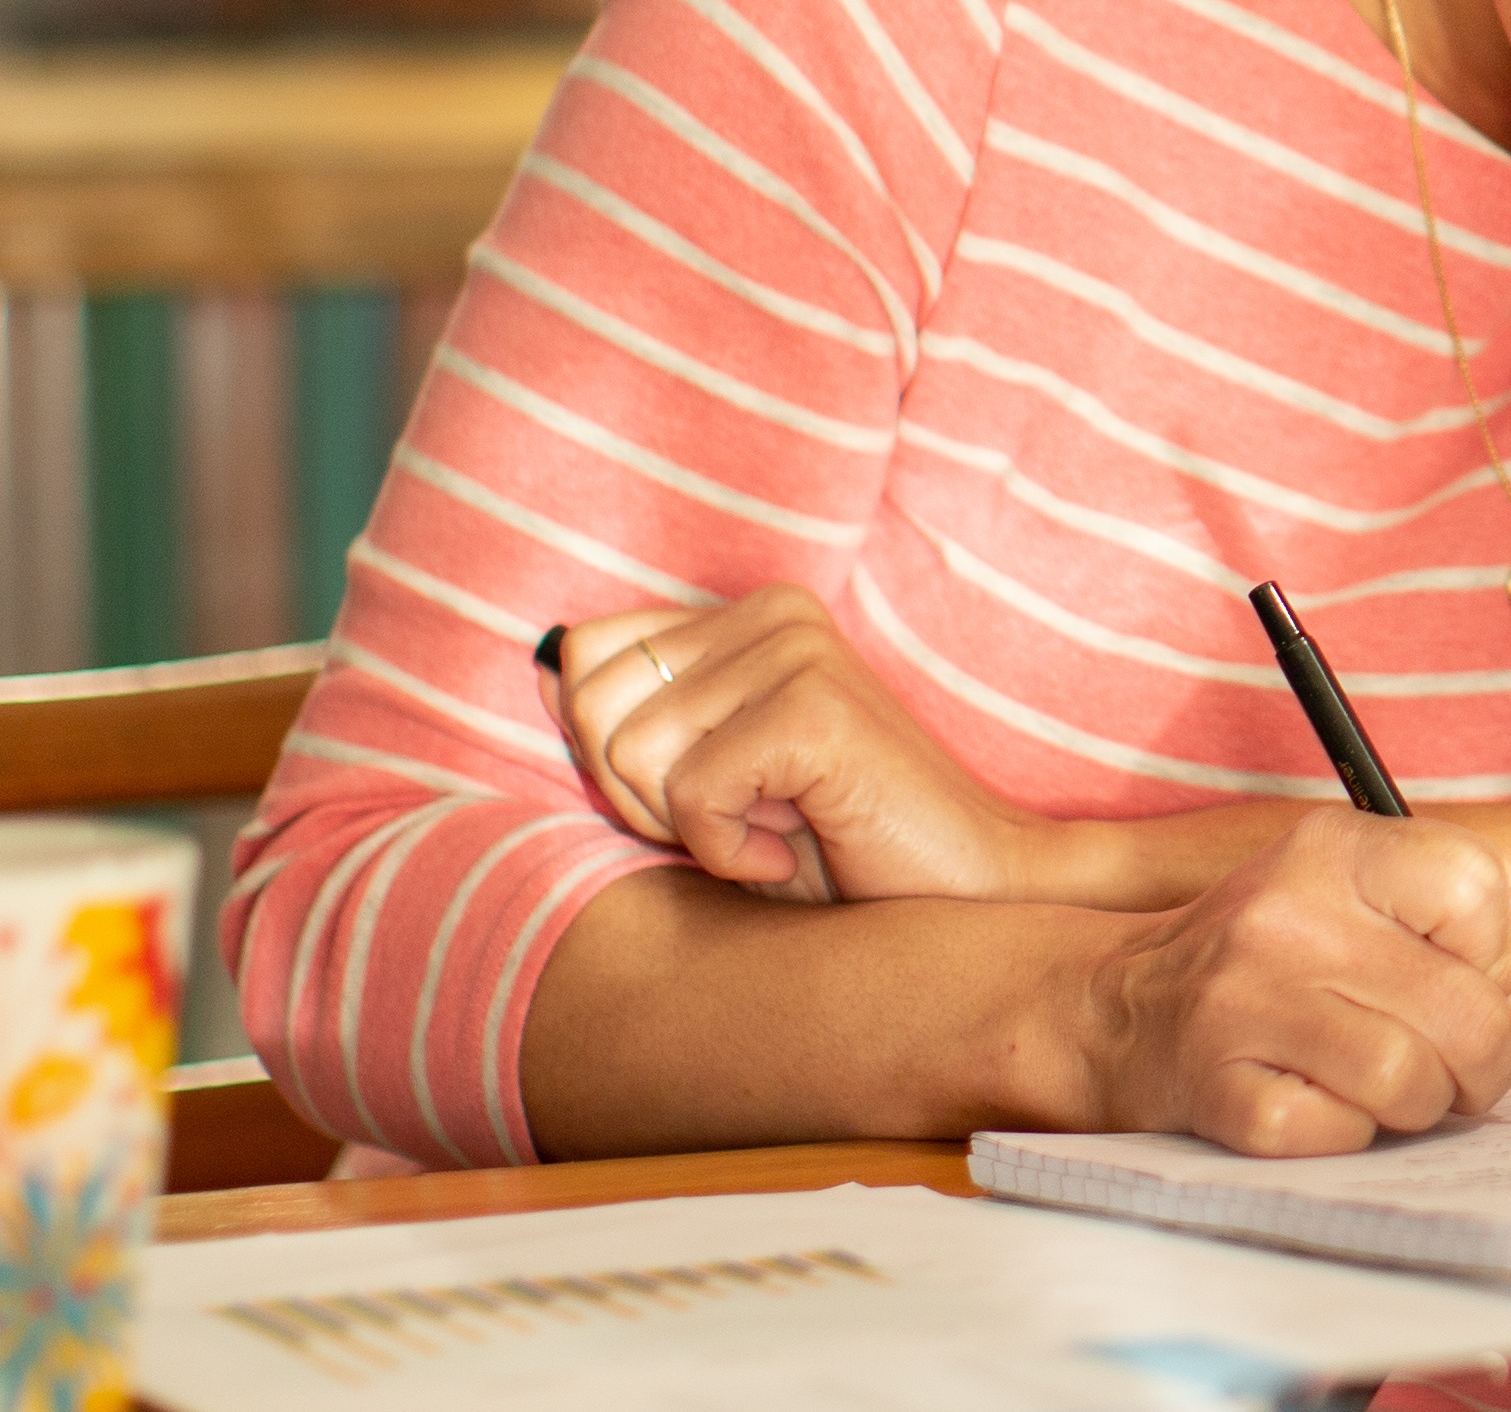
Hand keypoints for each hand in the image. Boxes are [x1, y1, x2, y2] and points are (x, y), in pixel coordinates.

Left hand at [545, 587, 1053, 904]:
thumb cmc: (837, 854)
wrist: (967, 897)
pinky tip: (795, 846)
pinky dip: (728, 850)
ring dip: (690, 827)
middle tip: (738, 821)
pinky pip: (689, 793)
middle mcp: (774, 612)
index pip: (587, 655)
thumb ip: (631, 719)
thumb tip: (543, 667)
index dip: (617, 759)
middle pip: (592, 702)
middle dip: (642, 796)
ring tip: (773, 830)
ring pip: (630, 752)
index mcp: (748, 615)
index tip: (709, 798)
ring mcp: (798, 652)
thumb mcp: (707, 784)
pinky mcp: (815, 708)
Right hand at [1080, 808, 1510, 1153]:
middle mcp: (1287, 915)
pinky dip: (1349, 1137)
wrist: (1118, 1008)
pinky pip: (1337, 1134)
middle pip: (1464, 1008)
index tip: (1466, 979)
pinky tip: (1322, 1109)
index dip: (1498, 954)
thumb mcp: (1367, 900)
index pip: (1476, 888)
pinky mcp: (1218, 1089)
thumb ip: (1491, 927)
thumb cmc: (1272, 959)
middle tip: (1453, 1069)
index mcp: (1334, 851)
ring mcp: (1244, 1003)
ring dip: (1420, 1105)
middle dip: (1481, 1060)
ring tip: (1389, 1090)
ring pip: (1411, 1079)